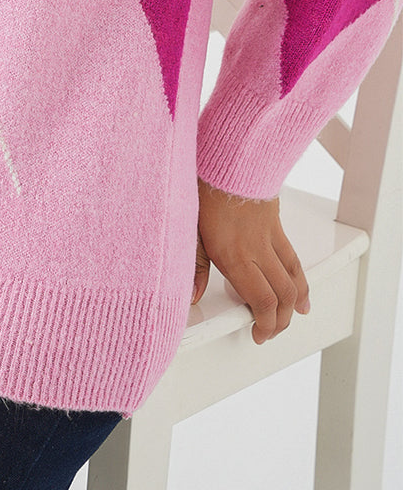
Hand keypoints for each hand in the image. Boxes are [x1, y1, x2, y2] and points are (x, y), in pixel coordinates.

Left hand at [191, 176, 310, 343]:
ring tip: (295, 313)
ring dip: (296, 300)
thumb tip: (192, 295)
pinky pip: (293, 256)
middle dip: (282, 319)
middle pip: (282, 295)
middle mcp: (256, 250)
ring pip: (293, 277)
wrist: (226, 156)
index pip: (263, 302)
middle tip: (272, 329)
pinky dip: (299, 275)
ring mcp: (269, 236)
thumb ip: (195, 267)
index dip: (266, 324)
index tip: (259, 334)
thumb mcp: (190, 231)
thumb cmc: (204, 188)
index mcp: (234, 256)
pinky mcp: (275, 223)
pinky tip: (298, 281)